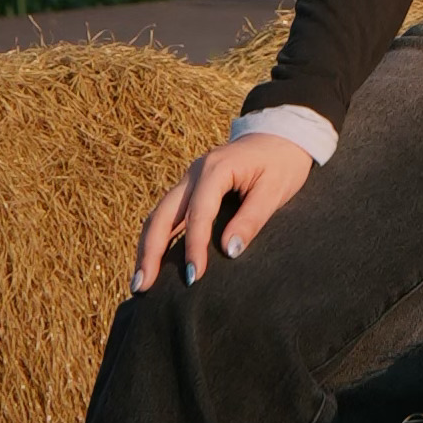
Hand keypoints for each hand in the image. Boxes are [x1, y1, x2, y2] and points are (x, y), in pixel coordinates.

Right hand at [133, 131, 315, 290]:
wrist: (282, 135)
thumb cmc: (283, 163)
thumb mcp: (275, 190)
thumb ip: (251, 219)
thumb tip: (229, 252)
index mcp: (216, 168)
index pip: (198, 212)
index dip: (193, 246)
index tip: (193, 277)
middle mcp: (195, 172)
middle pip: (163, 213)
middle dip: (151, 251)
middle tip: (142, 287)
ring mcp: (189, 179)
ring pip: (158, 214)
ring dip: (147, 248)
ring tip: (139, 283)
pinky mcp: (190, 189)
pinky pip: (166, 214)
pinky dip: (156, 238)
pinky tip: (151, 263)